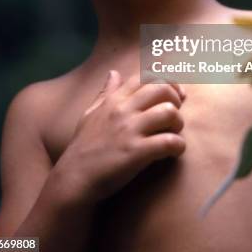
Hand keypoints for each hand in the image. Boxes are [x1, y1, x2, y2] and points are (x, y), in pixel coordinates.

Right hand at [56, 71, 185, 203]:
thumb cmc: (83, 148)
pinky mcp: (136, 152)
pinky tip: (174, 152)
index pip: (146, 75)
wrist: (73, 180)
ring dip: (178, 123)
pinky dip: (178, 146)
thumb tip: (113, 72)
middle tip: (175, 115)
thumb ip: (105, 92)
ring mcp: (129, 130)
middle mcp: (123, 109)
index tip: (175, 94)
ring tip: (174, 134)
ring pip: (169, 112)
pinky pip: (168, 142)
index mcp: (115, 99)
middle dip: (176, 99)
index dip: (167, 81)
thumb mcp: (90, 113)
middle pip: (161, 88)